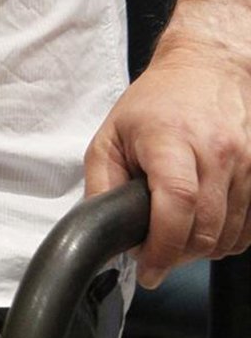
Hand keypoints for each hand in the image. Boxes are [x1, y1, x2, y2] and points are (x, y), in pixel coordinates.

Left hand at [85, 45, 250, 287]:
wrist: (207, 69)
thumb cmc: (156, 102)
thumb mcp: (111, 135)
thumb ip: (101, 184)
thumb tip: (101, 230)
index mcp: (171, 139)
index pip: (178, 204)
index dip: (164, 246)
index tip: (149, 267)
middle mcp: (216, 151)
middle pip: (207, 227)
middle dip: (179, 254)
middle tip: (158, 254)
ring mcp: (245, 162)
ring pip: (231, 233)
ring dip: (203, 249)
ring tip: (179, 237)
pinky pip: (250, 227)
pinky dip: (228, 239)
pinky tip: (206, 228)